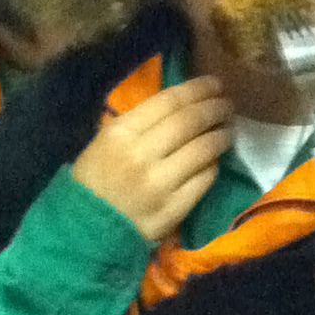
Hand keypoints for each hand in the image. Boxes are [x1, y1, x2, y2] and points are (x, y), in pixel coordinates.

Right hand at [71, 75, 230, 242]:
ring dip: (221, 135)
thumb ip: (140, 123)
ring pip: (203, 149)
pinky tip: (213, 159)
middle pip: (190, 122)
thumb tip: (183, 105)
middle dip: (215, 108)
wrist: (86, 231)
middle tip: (227, 104)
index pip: (169, 102)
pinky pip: (204, 179)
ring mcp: (160, 184)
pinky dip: (212, 165)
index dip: (198, 89)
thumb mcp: (106, 142)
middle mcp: (141, 155)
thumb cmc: (95, 181)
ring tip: (227, 129)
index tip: (215, 84)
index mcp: (121, 133)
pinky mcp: (174, 209)